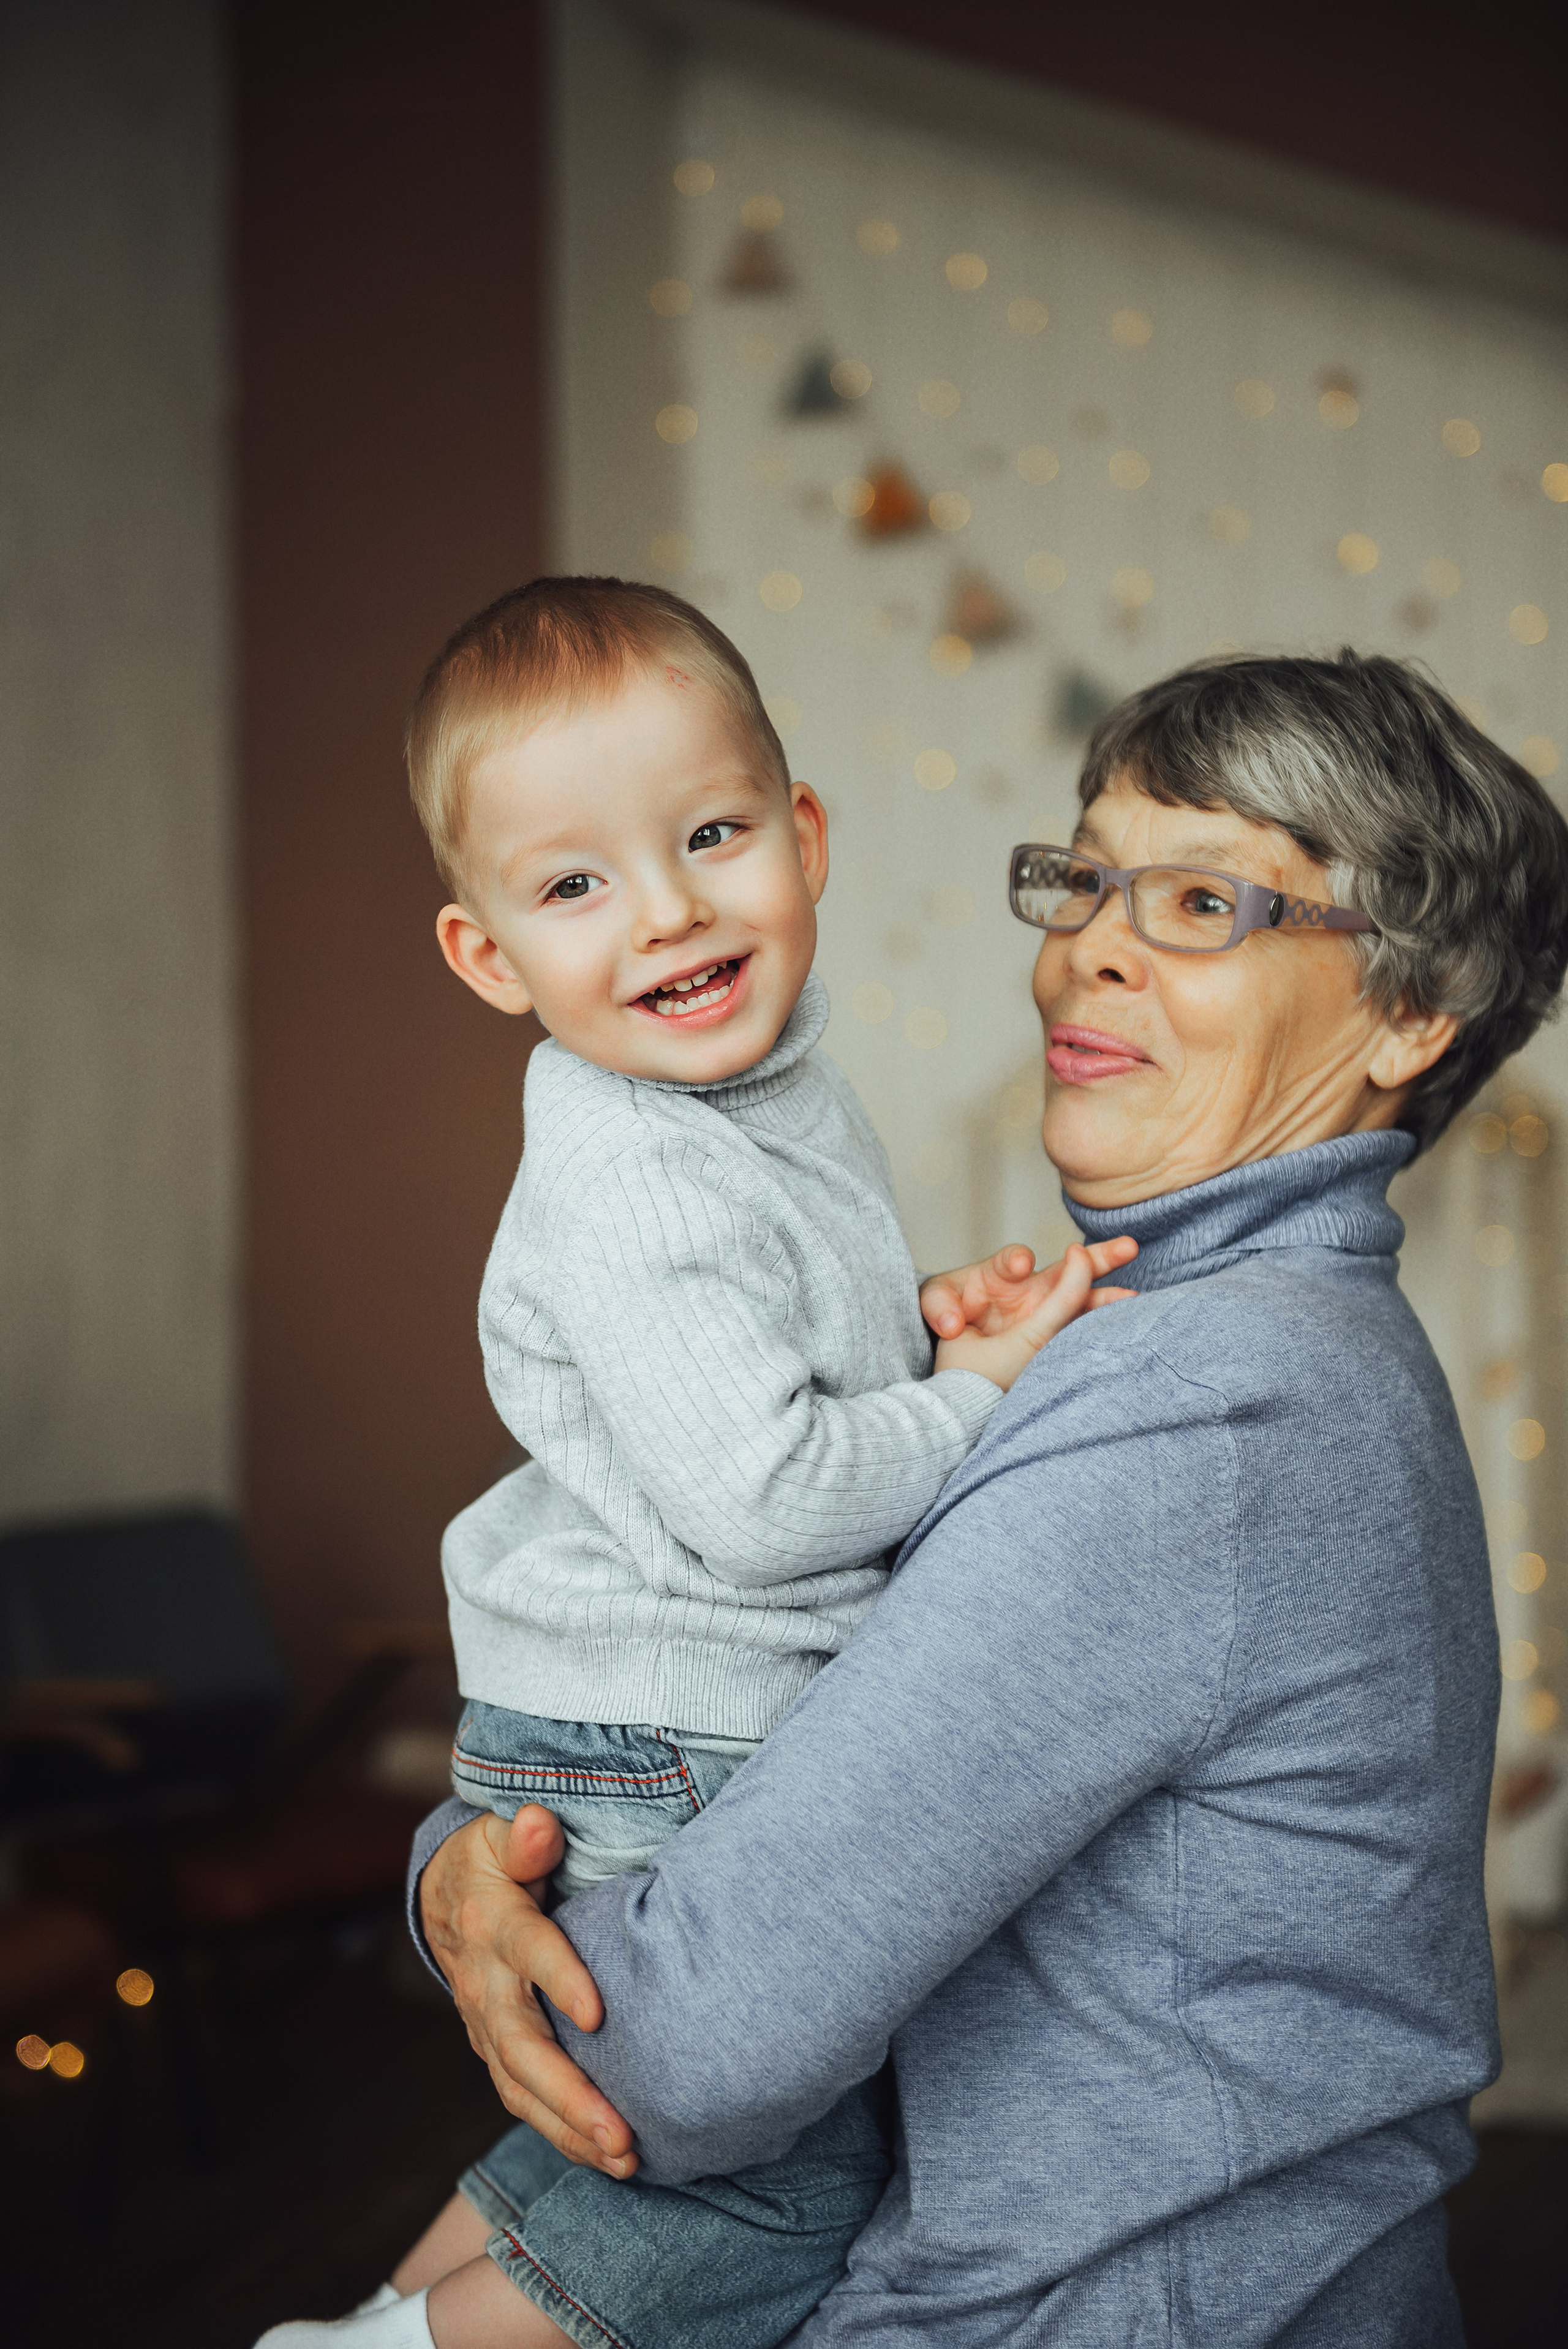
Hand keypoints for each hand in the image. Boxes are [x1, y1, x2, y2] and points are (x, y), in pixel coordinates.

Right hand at [420, 1806, 638, 2175]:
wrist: (446, 1898)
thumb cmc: (493, 1859)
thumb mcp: (499, 1834)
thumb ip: (524, 1835)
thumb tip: (540, 1824)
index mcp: (494, 1924)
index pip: (530, 1951)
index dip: (560, 1979)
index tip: (597, 2014)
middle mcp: (486, 1985)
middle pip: (523, 2046)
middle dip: (570, 2093)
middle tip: (620, 2130)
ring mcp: (487, 2027)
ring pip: (523, 2088)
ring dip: (571, 2129)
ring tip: (625, 2157)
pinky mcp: (496, 2053)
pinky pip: (526, 2102)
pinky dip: (564, 2134)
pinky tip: (609, 2158)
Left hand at [924, 1236, 1137, 1392]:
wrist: (954, 1345)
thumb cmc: (949, 1310)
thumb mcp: (937, 1302)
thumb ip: (938, 1304)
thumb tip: (951, 1323)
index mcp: (1001, 1274)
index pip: (1012, 1261)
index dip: (1016, 1261)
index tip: (1020, 1265)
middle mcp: (1031, 1289)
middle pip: (1069, 1269)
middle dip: (1096, 1258)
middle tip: (1126, 1247)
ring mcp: (1046, 1314)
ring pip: (1082, 1301)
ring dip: (1104, 1298)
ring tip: (1130, 1298)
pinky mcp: (1051, 1337)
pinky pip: (1077, 1328)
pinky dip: (1096, 1328)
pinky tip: (1122, 1327)